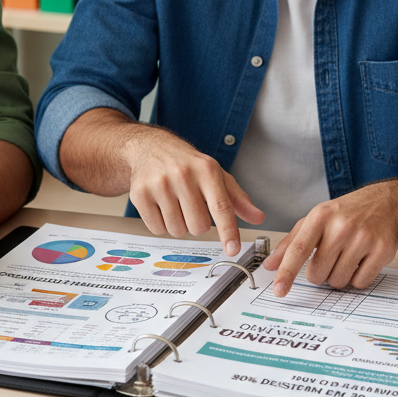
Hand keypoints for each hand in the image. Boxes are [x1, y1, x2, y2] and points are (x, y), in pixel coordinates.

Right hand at [126, 129, 263, 256]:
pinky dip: (162, 224)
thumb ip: (237, 198)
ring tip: (176, 204)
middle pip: (198, 226)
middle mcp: (182, 175)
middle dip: (198, 224)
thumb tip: (257, 217)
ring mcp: (159, 184)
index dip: (228, 231)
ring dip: (179, 224)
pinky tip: (162, 206)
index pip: (221, 206)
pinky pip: (157, 229)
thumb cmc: (187, 164)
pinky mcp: (140, 194)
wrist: (151, 148)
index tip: (233, 249)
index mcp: (206, 169)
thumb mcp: (216, 175)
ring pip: (177, 230)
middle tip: (192, 207)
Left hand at [263, 186, 397, 296]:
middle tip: (329, 257)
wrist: (384, 202)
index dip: (287, 272)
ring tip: (346, 256)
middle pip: (317, 273)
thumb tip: (270, 265)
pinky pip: (360, 283)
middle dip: (319, 273)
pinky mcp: (382, 250)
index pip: (298, 249)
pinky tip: (361, 260)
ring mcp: (363, 238)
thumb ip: (291, 243)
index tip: (279, 290)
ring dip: (338, 276)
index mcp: (320, 216)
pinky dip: (357, 278)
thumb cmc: (345, 213)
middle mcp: (341, 226)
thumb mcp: (315, 219)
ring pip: (338, 281)